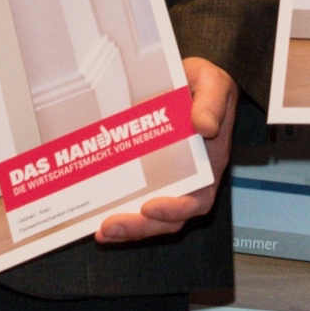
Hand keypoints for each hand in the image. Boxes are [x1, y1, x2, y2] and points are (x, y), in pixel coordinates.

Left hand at [94, 59, 236, 243]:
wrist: (189, 79)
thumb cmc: (205, 84)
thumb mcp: (213, 83)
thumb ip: (212, 101)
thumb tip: (205, 126)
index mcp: (209, 164)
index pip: (197, 199)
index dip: (175, 209)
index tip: (150, 207)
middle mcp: (189, 180)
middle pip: (168, 219)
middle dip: (141, 227)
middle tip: (110, 227)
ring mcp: (167, 181)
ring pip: (150, 218)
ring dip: (128, 228)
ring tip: (102, 231)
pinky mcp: (148, 175)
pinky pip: (134, 200)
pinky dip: (119, 211)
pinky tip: (96, 214)